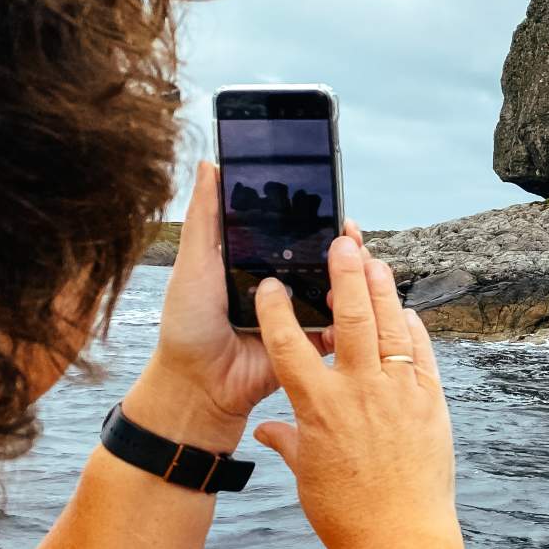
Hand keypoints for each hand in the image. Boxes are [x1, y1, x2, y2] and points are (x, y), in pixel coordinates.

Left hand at [124, 161, 357, 449]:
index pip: (296, 235)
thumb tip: (209, 164)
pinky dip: (355, 314)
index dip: (317, 219)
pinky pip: (342, 327)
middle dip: (345, 245)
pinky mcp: (312, 344)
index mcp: (258, 265)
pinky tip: (360, 300)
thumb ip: (206, 218)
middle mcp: (283, 287)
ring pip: (339, 289)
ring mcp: (300, 315)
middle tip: (351, 233)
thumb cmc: (187, 326)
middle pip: (325, 259)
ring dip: (355, 275)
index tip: (333, 206)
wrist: (197, 384)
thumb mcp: (194, 264)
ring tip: (360, 262)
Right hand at [251, 235, 461, 548]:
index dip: (277, 310)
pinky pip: (422, 354)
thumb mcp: (306, 475)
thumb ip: (289, 443)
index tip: (272, 283)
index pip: (289, 346)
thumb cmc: (346, 513)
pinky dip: (414, 330)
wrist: (400, 538)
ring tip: (374, 261)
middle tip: (342, 241)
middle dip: (345, 274)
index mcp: (319, 408)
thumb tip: (268, 432)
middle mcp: (360, 392)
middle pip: (351, 318)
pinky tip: (406, 312)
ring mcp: (400, 393)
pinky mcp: (432, 402)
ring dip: (383, 290)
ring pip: (392, 327)